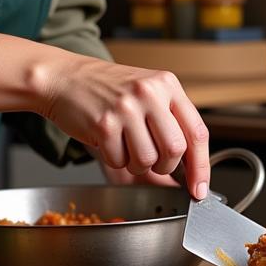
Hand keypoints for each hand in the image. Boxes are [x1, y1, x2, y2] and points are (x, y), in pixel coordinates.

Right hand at [38, 54, 209, 198]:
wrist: (65, 77)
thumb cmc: (107, 89)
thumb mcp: (146, 94)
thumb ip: (170, 123)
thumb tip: (190, 172)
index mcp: (167, 85)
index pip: (197, 132)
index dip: (201, 167)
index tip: (199, 188)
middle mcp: (149, 93)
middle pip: (175, 150)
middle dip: (165, 166)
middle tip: (153, 160)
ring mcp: (126, 108)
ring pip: (147, 159)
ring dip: (137, 164)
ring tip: (126, 144)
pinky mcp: (104, 123)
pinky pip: (119, 161)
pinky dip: (114, 160)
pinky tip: (108, 140)